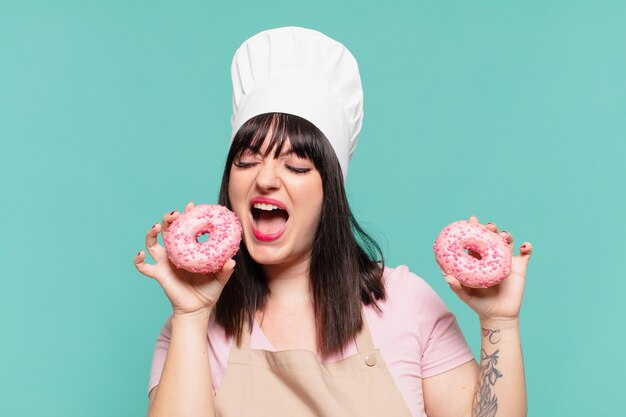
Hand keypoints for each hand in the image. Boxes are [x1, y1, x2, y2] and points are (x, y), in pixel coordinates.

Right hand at [133, 201, 235, 315]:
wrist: (198, 309)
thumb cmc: (208, 291)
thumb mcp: (220, 278)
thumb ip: (226, 270)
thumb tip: (232, 260)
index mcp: (188, 249)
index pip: (186, 228)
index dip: (187, 215)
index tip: (190, 205)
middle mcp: (175, 253)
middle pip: (167, 231)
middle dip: (168, 220)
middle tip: (174, 214)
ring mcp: (165, 262)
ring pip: (152, 243)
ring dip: (151, 233)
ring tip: (155, 227)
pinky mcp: (158, 274)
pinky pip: (144, 267)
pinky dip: (139, 260)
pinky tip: (141, 254)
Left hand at [443, 215, 532, 321]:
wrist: (498, 315)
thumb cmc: (479, 304)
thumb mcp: (465, 295)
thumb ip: (456, 286)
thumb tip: (446, 276)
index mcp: (477, 259)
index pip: (475, 239)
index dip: (474, 227)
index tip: (472, 219)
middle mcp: (492, 257)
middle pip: (492, 236)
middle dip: (490, 228)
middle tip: (488, 227)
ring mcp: (506, 260)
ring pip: (508, 241)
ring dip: (506, 234)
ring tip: (503, 236)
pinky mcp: (520, 267)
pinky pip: (526, 253)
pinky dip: (527, 246)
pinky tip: (524, 246)